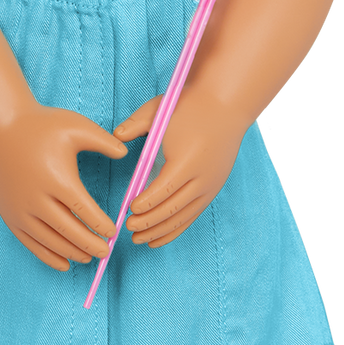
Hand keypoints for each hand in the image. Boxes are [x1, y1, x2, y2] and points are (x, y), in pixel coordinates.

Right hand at [0, 106, 127, 271]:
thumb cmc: (40, 126)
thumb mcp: (75, 126)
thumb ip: (104, 142)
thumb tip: (125, 153)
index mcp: (57, 179)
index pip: (84, 210)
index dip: (101, 225)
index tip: (113, 233)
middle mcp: (37, 198)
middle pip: (68, 231)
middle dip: (89, 245)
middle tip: (106, 253)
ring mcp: (20, 210)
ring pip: (50, 241)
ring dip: (71, 252)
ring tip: (89, 258)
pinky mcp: (10, 215)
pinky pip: (30, 243)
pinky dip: (47, 256)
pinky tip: (63, 263)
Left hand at [113, 87, 249, 247]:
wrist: (227, 105)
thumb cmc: (189, 106)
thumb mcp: (159, 110)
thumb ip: (136, 124)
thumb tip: (116, 136)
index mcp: (188, 160)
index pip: (164, 189)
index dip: (146, 203)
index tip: (129, 209)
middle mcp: (203, 177)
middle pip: (173, 208)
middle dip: (149, 222)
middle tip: (129, 228)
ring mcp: (211, 185)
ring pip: (184, 217)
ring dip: (161, 230)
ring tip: (139, 240)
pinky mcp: (214, 188)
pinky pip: (193, 215)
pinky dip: (176, 229)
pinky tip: (159, 239)